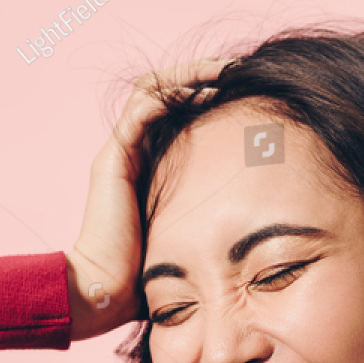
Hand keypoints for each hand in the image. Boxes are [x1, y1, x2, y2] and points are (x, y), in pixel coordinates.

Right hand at [67, 57, 236, 340]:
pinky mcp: (113, 158)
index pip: (176, 111)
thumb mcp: (190, 237)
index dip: (207, 94)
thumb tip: (259, 229)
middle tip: (240, 70)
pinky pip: (142, 109)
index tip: (246, 92)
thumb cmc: (145, 278)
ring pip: (153, 90)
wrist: (104, 292)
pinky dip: (172, 93)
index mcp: (148, 165)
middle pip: (165, 91)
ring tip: (227, 71)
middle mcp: (131, 151)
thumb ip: (211, 222)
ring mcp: (120, 152)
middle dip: (202, 74)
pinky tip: (204, 91)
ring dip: (190, 74)